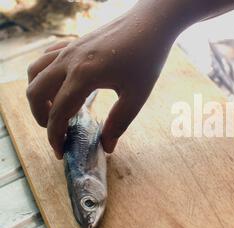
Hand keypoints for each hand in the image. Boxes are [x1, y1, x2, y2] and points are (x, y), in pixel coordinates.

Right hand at [26, 3, 181, 158]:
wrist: (150, 23)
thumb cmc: (147, 58)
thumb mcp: (137, 96)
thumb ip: (119, 123)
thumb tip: (107, 147)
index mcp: (83, 76)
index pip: (58, 113)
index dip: (55, 136)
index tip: (60, 151)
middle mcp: (68, 61)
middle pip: (35, 92)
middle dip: (41, 117)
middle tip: (58, 131)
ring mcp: (68, 48)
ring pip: (35, 72)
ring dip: (39, 94)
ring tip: (57, 109)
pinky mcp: (73, 42)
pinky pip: (46, 58)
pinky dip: (45, 74)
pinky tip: (64, 84)